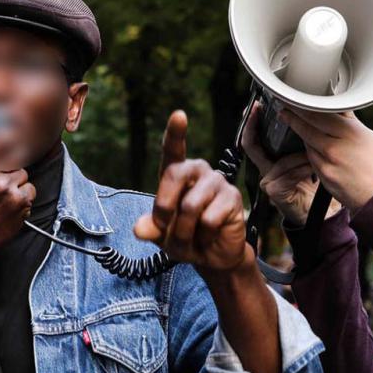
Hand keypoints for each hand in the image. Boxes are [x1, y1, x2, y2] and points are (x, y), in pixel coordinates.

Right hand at [0, 133, 35, 269]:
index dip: (4, 142)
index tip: (6, 146)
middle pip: (12, 157)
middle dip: (7, 168)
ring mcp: (6, 188)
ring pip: (22, 174)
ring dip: (15, 184)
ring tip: (1, 197)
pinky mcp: (19, 202)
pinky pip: (30, 190)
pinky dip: (23, 198)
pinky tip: (9, 206)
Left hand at [134, 111, 246, 272]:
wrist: (212, 257)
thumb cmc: (184, 237)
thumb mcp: (160, 234)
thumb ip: (149, 228)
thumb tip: (139, 229)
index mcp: (176, 174)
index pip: (173, 149)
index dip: (176, 132)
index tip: (179, 115)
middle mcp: (197, 172)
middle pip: (175, 174)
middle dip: (164, 208)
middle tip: (163, 229)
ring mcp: (216, 182)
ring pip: (191, 205)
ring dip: (184, 231)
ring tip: (190, 239)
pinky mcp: (233, 198)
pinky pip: (209, 219)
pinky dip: (203, 236)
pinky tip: (209, 236)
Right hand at [241, 102, 340, 224]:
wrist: (319, 210)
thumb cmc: (313, 182)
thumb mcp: (305, 156)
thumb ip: (299, 140)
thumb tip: (306, 114)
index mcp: (269, 160)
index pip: (252, 138)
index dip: (250, 122)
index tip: (255, 107)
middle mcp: (264, 169)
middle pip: (252, 145)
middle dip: (255, 127)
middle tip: (266, 112)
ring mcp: (267, 180)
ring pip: (280, 160)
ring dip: (301, 157)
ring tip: (315, 157)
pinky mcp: (274, 190)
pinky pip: (288, 173)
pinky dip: (304, 169)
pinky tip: (313, 171)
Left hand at [279, 108, 372, 210]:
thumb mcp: (370, 137)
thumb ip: (350, 123)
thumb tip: (339, 107)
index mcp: (350, 133)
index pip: (318, 115)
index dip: (303, 107)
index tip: (294, 100)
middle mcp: (336, 147)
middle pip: (307, 128)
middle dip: (293, 118)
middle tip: (284, 110)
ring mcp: (328, 163)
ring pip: (308, 144)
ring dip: (302, 135)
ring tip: (295, 125)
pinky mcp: (324, 177)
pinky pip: (312, 160)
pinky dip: (311, 151)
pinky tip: (312, 147)